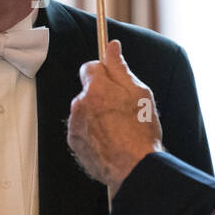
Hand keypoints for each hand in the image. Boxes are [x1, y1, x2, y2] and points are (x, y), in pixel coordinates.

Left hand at [67, 39, 162, 195]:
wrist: (134, 167)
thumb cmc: (140, 131)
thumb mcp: (138, 92)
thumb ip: (120, 67)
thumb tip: (111, 47)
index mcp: (96, 88)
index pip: (90, 67)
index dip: (104, 72)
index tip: (113, 79)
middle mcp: (80, 104)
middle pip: (87, 91)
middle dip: (102, 96)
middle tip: (123, 109)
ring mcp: (75, 125)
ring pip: (84, 111)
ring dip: (97, 115)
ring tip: (119, 129)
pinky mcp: (74, 143)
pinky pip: (82, 130)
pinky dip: (93, 132)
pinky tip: (111, 140)